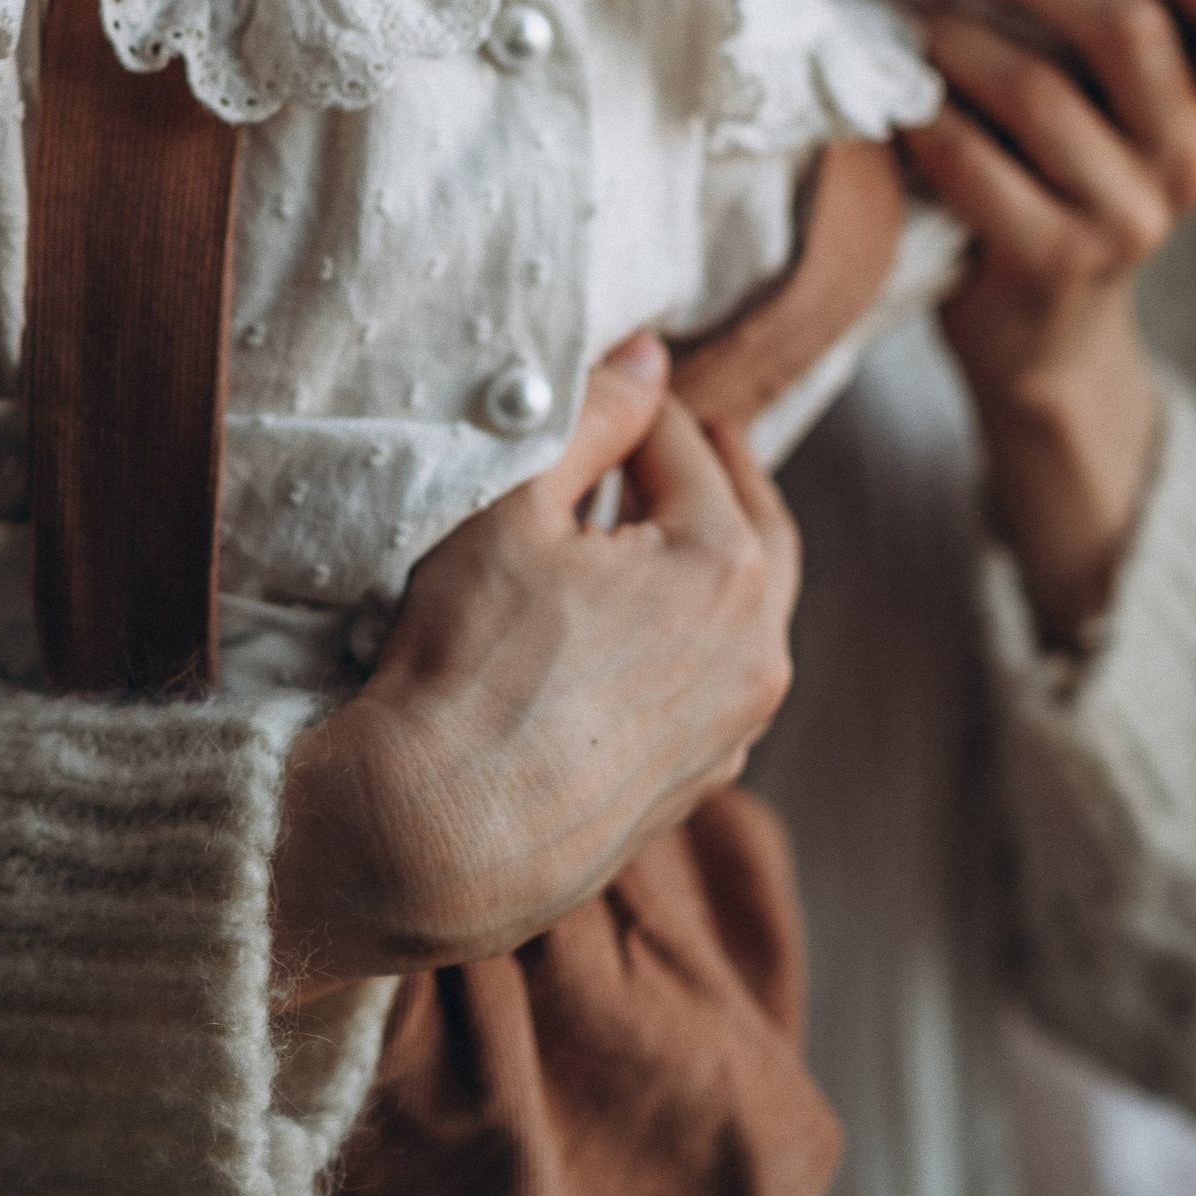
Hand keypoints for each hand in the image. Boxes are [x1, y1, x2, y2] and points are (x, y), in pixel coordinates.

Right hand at [270, 334, 799, 987]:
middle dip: (726, 475)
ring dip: (725, 558)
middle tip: (709, 435)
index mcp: (728, 566)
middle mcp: (758, 649)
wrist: (438, 840)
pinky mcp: (698, 782)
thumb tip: (649, 356)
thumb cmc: (467, 666)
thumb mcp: (514, 508)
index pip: (687, 451)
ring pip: (752, 613)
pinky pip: (721, 684)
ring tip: (682, 523)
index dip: (643, 410)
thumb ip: (594, 417)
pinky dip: (705, 637)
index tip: (620, 386)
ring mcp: (735, 726)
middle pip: (757, 529)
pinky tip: (659, 630)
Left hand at [902, 0, 1195, 639]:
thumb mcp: (1132, 91)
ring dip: (960, 42)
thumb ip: (1160, 3)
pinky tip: (911, 106)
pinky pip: (973, 160)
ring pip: (1039, 88)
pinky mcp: (1054, 260)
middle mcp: (1190, 155)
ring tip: (926, 31)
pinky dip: (928, 118)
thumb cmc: (1074, 167)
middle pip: (1132, 25)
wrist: (1045, 326)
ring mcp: (1128, 216)